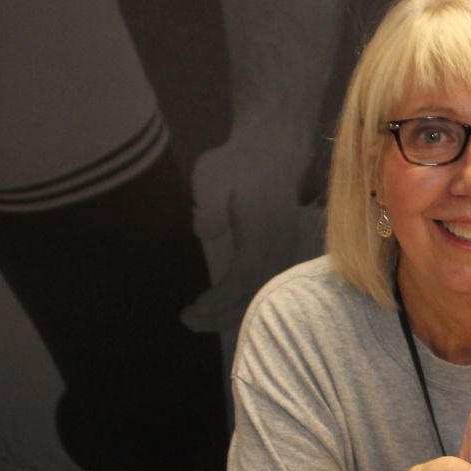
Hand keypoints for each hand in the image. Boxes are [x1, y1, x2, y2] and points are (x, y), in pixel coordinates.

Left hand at [181, 121, 314, 331]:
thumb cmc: (238, 162)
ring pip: (262, 295)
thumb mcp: (214, 173)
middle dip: (220, 315)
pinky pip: (267, 287)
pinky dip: (245, 303)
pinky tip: (224, 308)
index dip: (221, 298)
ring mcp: (283, 250)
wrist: (272, 149)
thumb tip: (202, 229)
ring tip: (198, 320)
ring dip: (231, 313)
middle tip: (187, 319)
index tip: (196, 306)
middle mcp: (277, 247)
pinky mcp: (282, 252)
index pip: (244, 276)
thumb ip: (209, 203)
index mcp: (260, 232)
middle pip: (255, 295)